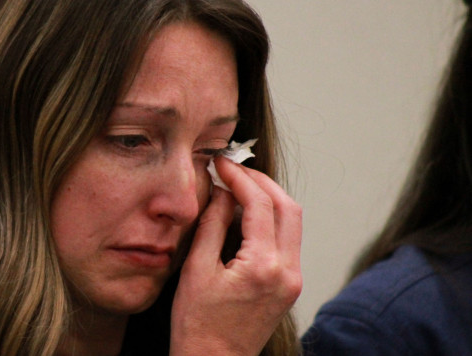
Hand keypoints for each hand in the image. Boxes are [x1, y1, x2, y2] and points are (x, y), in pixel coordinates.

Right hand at [170, 157, 301, 355]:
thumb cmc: (198, 325)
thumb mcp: (196, 270)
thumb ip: (212, 225)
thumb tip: (221, 192)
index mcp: (263, 266)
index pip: (260, 204)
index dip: (239, 177)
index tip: (221, 164)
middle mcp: (287, 272)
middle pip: (287, 206)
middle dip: (261, 181)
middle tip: (234, 169)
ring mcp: (293, 279)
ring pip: (292, 221)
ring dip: (269, 198)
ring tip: (238, 186)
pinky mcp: (289, 285)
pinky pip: (287, 239)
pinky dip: (271, 218)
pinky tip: (247, 213)